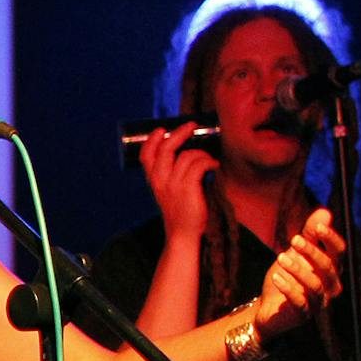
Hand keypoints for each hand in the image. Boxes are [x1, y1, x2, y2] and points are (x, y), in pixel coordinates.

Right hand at [137, 121, 218, 246]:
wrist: (182, 233)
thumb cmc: (179, 210)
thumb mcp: (167, 190)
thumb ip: (170, 173)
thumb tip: (186, 151)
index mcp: (153, 180)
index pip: (146, 155)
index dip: (152, 139)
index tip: (162, 130)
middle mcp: (160, 180)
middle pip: (166, 148)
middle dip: (180, 133)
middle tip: (192, 126)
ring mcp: (173, 184)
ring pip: (188, 155)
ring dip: (202, 154)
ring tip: (208, 160)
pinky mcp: (188, 188)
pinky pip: (200, 164)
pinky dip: (210, 162)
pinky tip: (214, 166)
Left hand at [251, 208, 344, 338]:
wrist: (269, 306)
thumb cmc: (288, 277)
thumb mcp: (296, 253)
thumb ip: (309, 235)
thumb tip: (324, 212)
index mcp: (332, 269)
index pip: (339, 252)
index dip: (331, 239)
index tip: (317, 227)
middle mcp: (331, 286)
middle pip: (328, 267)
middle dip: (312, 252)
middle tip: (293, 239)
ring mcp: (318, 302)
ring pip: (315, 285)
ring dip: (298, 269)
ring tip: (280, 257)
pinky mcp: (304, 314)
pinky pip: (300, 302)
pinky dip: (288, 288)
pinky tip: (276, 277)